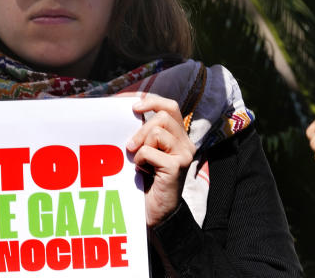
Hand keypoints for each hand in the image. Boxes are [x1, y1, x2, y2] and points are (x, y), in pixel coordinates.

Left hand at [127, 94, 195, 226]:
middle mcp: (186, 143)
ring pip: (158, 131)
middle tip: (130, 146)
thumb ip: (144, 132)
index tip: (134, 107)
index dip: (153, 101)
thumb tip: (128, 108)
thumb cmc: (147, 180)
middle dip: (141, 128)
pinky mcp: (176, 167)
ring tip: (139, 161)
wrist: (156, 213)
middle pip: (163, 116)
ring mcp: (183, 154)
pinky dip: (141, 160)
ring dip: (141, 145)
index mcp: (179, 136)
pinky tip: (143, 172)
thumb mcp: (146, 150)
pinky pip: (150, 151)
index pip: (171, 107)